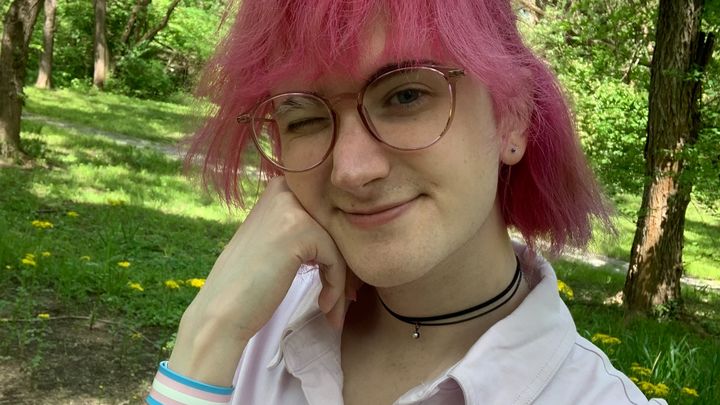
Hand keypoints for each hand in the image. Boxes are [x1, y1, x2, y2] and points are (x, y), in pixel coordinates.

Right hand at [168, 176, 361, 385]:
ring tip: (332, 307)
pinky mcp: (301, 230)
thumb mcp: (275, 240)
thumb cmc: (249, 283)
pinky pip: (336, 258)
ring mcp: (292, 208)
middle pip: (336, 228)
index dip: (337, 248)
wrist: (222, 312)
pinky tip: (323, 305)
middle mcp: (285, 190)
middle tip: (342, 296)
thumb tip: (348, 234)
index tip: (336, 281)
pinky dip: (335, 285)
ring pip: (339, 244)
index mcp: (279, 188)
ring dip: (341, 280)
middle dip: (342, 265)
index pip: (326, 215)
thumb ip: (303, 227)